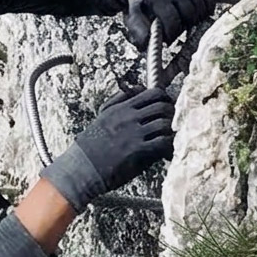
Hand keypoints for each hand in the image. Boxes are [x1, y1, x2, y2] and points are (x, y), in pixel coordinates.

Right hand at [41, 87, 175, 211]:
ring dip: (172, 132)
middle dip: (172, 115)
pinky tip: (167, 152)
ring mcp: (133, 133)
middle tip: (175, 124)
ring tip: (171, 140)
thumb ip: (120, 100)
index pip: (153, 93)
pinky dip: (169, 147)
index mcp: (121, 108)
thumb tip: (139, 87)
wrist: (82, 168)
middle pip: (162, 106)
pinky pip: (162, 143)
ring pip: (164, 123)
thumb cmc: (91, 145)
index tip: (168, 107)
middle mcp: (128, 117)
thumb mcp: (103, 115)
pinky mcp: (136, 150)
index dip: (166, 99)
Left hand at [123, 0, 241, 49]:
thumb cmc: (143, 9)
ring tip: (187, 20)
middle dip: (186, 26)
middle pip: (192, 14)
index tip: (168, 38)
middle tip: (179, 29)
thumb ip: (139, 34)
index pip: (173, 21)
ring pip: (205, 8)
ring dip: (199, 18)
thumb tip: (148, 44)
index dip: (171, 34)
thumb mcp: (134, 20)